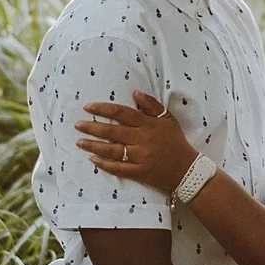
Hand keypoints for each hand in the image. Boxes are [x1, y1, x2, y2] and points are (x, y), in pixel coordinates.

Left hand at [76, 91, 200, 194]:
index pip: (122, 112)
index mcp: (148, 124)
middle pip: (113, 131)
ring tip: (79, 142)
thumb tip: (135, 92)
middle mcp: (142, 139)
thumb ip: (151, 105)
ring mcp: (140, 157)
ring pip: (112, 150)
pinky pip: (119, 168)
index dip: (104, 109)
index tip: (88, 107)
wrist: (187, 169)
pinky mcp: (140, 172)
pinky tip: (93, 160)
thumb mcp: (168, 119)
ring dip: (93, 146)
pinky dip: (105, 164)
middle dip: (92, 127)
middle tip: (77, 124)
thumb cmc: (176, 142)